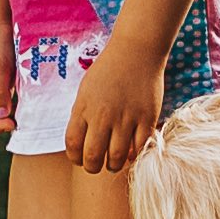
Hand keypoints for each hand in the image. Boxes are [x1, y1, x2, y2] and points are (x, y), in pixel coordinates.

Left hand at [62, 40, 167, 173]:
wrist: (136, 51)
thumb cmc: (109, 70)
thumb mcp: (86, 90)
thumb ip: (81, 115)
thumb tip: (80, 143)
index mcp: (83, 108)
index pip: (73, 145)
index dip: (74, 158)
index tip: (79, 160)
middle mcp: (102, 115)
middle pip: (92, 156)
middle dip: (92, 168)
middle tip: (97, 166)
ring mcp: (126, 117)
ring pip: (116, 157)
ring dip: (113, 165)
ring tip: (114, 162)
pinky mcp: (146, 117)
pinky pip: (139, 148)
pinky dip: (133, 155)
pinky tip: (130, 152)